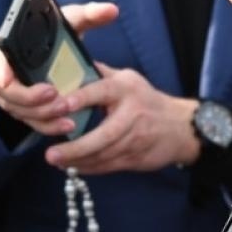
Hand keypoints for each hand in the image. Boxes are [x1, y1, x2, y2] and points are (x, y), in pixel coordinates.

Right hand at [0, 1, 119, 136]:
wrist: (54, 48)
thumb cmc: (56, 31)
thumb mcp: (71, 20)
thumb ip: (90, 14)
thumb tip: (111, 10)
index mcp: (5, 45)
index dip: (0, 69)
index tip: (8, 79)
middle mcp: (0, 70)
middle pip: (6, 91)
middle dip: (31, 98)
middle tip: (56, 96)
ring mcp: (8, 93)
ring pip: (19, 110)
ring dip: (43, 115)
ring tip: (67, 114)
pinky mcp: (20, 109)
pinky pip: (30, 121)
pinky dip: (48, 125)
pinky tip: (67, 125)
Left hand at [41, 64, 200, 175]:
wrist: (180, 127)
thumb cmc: (146, 100)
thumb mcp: (128, 80)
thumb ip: (101, 74)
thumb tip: (73, 63)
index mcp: (126, 89)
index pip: (103, 91)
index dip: (83, 97)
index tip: (62, 105)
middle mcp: (132, 114)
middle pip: (104, 134)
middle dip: (77, 146)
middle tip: (51, 153)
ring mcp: (136, 139)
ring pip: (105, 154)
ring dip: (79, 160)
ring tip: (56, 161)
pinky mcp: (136, 158)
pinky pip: (109, 166)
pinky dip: (90, 168)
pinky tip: (73, 167)